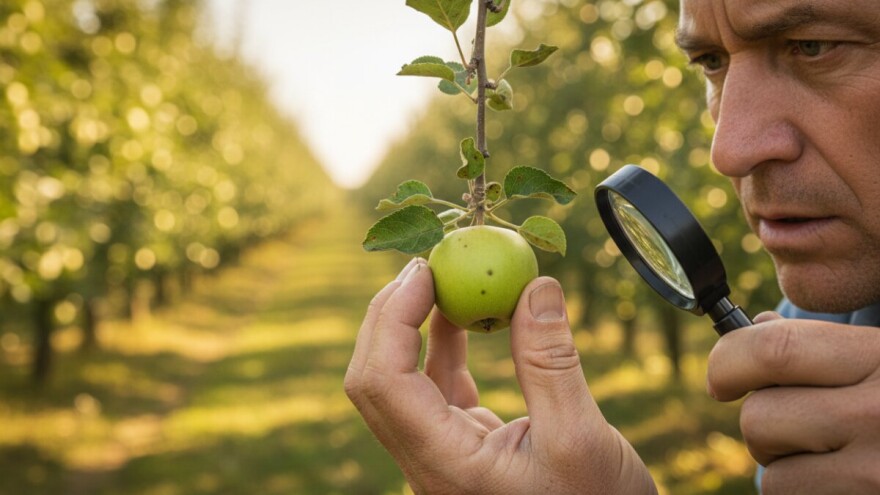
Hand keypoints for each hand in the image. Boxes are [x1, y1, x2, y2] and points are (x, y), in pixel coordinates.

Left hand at [345, 258, 655, 494]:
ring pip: (399, 382)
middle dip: (390, 316)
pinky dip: (442, 346)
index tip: (424, 269)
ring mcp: (441, 454)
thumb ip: (550, 362)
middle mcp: (429, 462)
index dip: (392, 318)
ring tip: (442, 277)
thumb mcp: (582, 437)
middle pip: (374, 380)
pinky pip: (434, 388)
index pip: (382, 383)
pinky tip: (461, 314)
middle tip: (425, 264)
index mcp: (444, 466)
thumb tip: (535, 285)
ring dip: (413, 326)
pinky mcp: (462, 445)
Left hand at [707, 312, 879, 492]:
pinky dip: (802, 493)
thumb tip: (753, 330)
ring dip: (784, 466)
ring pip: (772, 473)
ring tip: (825, 455)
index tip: (722, 377)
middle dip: (761, 423)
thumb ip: (823, 343)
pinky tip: (839, 481)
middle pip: (760, 417)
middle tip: (791, 423)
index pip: (774, 350)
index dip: (728, 361)